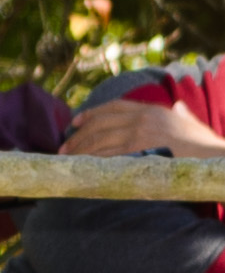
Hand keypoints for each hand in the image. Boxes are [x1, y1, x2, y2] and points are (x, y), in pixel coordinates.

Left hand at [62, 93, 224, 160]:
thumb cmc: (207, 147)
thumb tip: (179, 107)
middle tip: (63, 147)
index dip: (92, 113)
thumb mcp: (192, 125)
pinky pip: (108, 156)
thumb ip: (182, 115)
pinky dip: (91, 160)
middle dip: (79, 136)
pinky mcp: (139, 152)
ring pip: (100, 141)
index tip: (76, 121)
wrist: (217, 159)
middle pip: (101, 124)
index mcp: (153, 110)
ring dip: (80, 150)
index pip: (115, 107)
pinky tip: (81, 165)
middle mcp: (144, 119)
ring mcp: (141, 135)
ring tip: (66, 158)